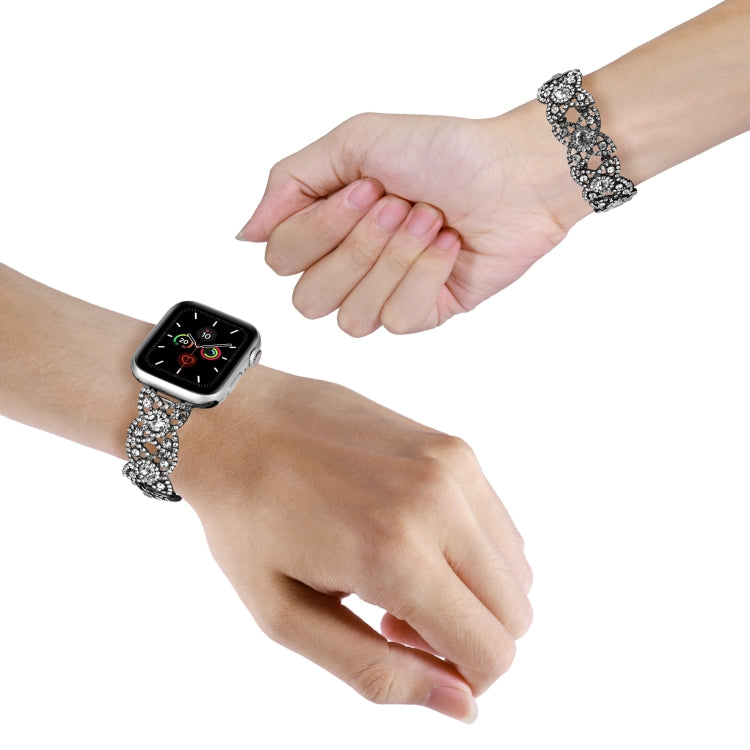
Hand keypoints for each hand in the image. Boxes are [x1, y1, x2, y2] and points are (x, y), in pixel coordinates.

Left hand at [178, 366, 532, 721]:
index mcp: (394, 552)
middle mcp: (438, 502)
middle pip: (515, 612)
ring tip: (399, 573)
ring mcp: (452, 465)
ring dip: (472, 592)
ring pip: (516, 568)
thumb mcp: (287, 616)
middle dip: (467, 635)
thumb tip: (461, 704)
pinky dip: (470, 549)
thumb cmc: (247, 518)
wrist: (238, 421)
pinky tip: (411, 535)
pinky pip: (497, 523)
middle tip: (394, 615)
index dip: (463, 677)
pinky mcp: (453, 446)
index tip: (405, 651)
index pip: (492, 650)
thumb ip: (377, 672)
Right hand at [238, 103, 589, 335]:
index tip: (366, 187)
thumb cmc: (442, 151)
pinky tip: (448, 248)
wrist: (514, 172)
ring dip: (394, 260)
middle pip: (308, 299)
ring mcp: (385, 294)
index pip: (281, 260)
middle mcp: (350, 265)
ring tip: (429, 221)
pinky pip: (397, 320)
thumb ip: (289, 183)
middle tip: (398, 203)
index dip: (320, 229)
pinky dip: (426, 275)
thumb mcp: (354, 142)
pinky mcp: (423, 314)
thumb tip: (247, 234)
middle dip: (358, 246)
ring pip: (350, 318)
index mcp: (327, 226)